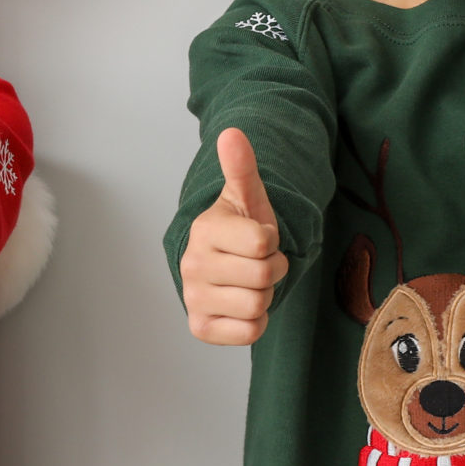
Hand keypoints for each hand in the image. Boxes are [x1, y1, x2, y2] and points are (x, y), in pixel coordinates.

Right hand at [181, 128, 288, 345]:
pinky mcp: (200, 328)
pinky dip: (255, 321)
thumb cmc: (241, 230)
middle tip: (257, 262)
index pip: (264, 243)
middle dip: (272, 270)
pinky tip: (242, 305)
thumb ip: (242, 168)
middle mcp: (192, 265)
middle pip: (263, 277)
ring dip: (266, 296)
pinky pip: (250, 332)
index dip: (272, 242)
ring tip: (250, 282)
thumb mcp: (248, 198)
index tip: (260, 238)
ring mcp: (193, 298)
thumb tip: (232, 133)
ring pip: (258, 305)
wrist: (224, 266)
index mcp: (205, 230)